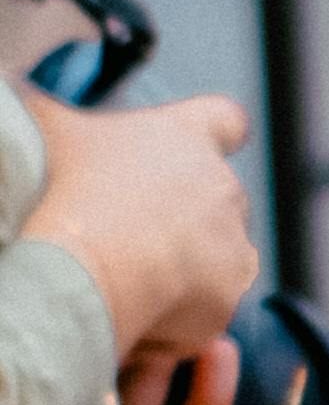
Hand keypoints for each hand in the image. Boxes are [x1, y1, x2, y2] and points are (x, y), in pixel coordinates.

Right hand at [17, 83, 258, 363]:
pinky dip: (175, 315)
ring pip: (214, 257)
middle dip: (182, 216)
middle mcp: (221, 186)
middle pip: (215, 197)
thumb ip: (44, 108)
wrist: (82, 271)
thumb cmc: (63, 192)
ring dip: (182, 267)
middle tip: (127, 234)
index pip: (225, 120)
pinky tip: (132, 313)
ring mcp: (232, 245)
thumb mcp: (45, 130)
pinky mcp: (227, 299)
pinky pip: (204, 308)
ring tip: (124, 278)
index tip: (192, 150)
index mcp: (186, 136)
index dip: (213, 133)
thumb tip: (20, 89)